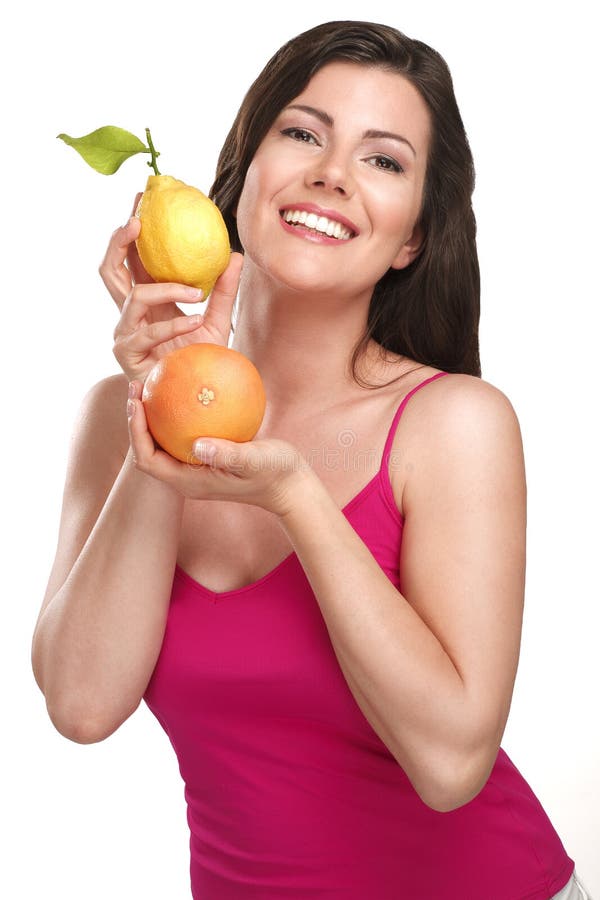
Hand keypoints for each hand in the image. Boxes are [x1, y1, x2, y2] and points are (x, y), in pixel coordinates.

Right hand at [100, 197, 242, 382]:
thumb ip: (224, 290)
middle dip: (118, 241)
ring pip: (133, 295)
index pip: (133, 257)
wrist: (198, 400)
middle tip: (138, 221)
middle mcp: (131, 313)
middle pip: (109, 268)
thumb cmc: (202, 361)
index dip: (133, 228)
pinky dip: (175, 324)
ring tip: (195, 290)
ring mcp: (125, 333)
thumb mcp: (218, 321)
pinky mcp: (128, 355)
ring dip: (165, 289)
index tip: (142, 197)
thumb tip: (235, 253)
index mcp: (147, 300)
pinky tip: (196, 320)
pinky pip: (149, 331)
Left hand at [126, 381, 311, 516]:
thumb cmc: (276, 474)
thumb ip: (228, 455)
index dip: (135, 432)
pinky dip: (178, 414)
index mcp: (189, 482)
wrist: (291, 486)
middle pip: (147, 449)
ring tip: (153, 384)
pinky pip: (183, 434)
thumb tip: (198, 444)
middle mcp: (186, 477)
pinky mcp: (206, 458)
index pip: (147, 459)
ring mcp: (195, 469)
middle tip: (137, 385)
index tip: (136, 401)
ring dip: (153, 416)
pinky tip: (187, 388)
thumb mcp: (256, 461)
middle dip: (137, 419)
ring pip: (162, 442)